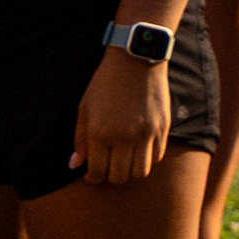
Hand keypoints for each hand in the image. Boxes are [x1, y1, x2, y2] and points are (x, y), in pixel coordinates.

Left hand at [74, 50, 171, 187]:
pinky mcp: (162, 128)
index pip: (97, 172)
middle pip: (120, 176)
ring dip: (131, 171)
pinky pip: (158, 156)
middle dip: (112, 176)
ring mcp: (146, 134)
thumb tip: (75, 165)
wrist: (136, 60)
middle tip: (109, 168)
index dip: (93, 178)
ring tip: (126, 162)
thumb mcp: (85, 108)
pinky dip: (148, 158)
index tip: (93, 174)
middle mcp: (124, 137)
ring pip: (141, 172)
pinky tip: (140, 149)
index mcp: (100, 133)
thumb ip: (80, 139)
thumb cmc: (105, 83)